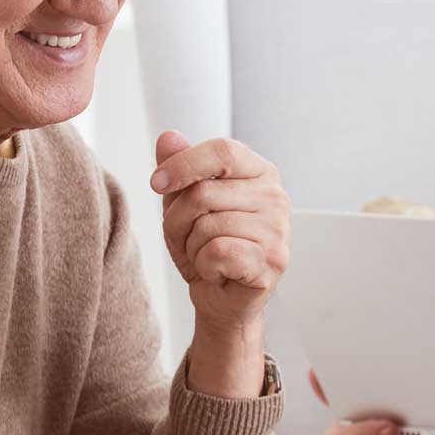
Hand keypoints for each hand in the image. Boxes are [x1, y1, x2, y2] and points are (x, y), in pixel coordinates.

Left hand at [150, 131, 289, 333]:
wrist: (223, 298)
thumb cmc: (207, 245)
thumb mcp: (183, 203)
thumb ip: (179, 168)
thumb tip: (168, 137)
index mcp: (259, 172)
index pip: (222, 151)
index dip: (183, 164)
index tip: (156, 183)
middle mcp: (276, 196)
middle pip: (204, 193)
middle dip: (179, 220)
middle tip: (187, 239)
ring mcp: (278, 229)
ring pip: (207, 226)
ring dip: (192, 247)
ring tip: (204, 256)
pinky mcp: (273, 260)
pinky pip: (218, 251)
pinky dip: (205, 265)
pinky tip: (217, 271)